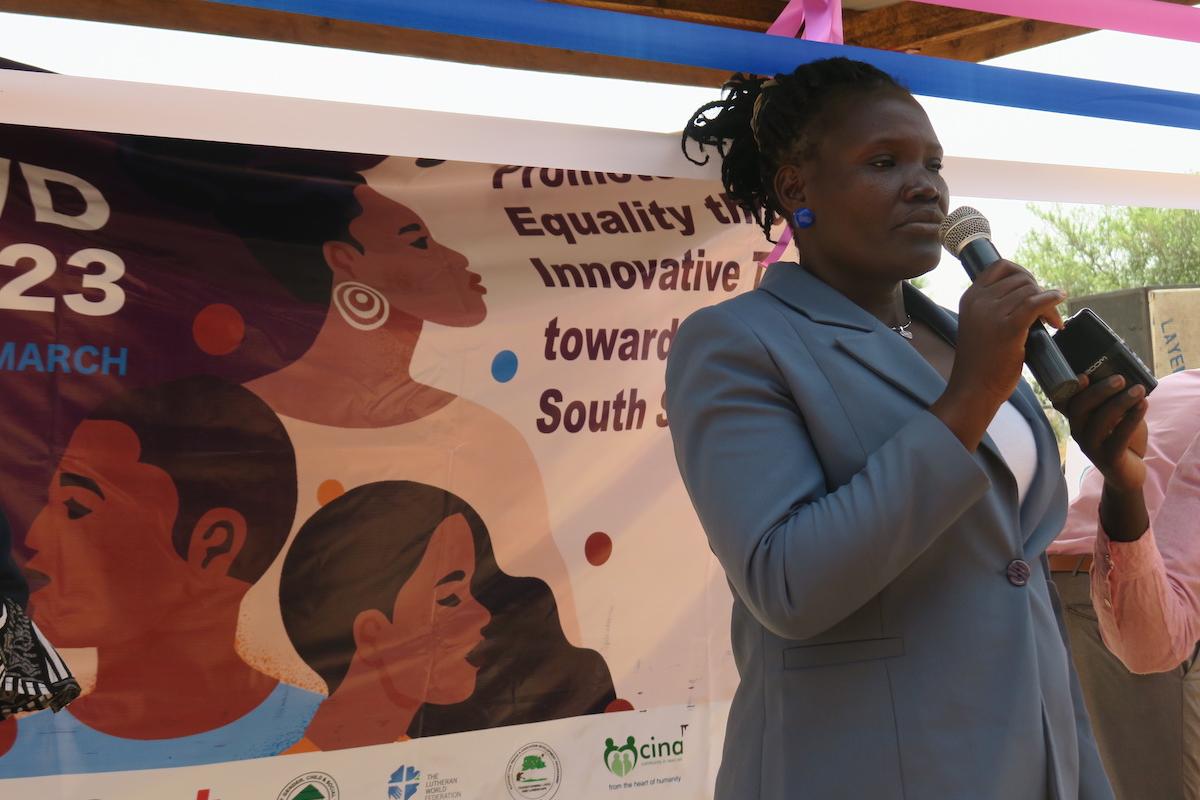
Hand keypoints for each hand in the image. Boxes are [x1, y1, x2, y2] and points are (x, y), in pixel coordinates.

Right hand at [932, 260, 1064, 449]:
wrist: (974, 390)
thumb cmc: (981, 363)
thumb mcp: (979, 326)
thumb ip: (994, 308)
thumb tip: (1029, 295)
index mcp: (970, 298)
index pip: (1000, 266)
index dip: (1022, 272)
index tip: (1033, 289)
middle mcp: (978, 301)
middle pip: (1020, 278)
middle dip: (1039, 291)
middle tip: (1046, 314)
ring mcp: (991, 314)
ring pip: (1031, 290)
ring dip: (1049, 302)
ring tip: (1052, 322)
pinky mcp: (1008, 328)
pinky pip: (1036, 303)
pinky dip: (1052, 299)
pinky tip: (1060, 299)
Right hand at [1056, 372, 1149, 540]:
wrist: (1128, 473)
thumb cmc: (1121, 439)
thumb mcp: (1115, 417)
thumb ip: (1112, 401)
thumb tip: (1124, 374)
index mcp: (1077, 419)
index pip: (1063, 402)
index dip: (1069, 389)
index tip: (1085, 375)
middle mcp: (1078, 432)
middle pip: (1080, 408)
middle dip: (1100, 391)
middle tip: (1121, 378)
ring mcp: (1091, 446)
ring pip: (1099, 421)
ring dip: (1120, 402)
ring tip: (1139, 390)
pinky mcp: (1108, 458)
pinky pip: (1118, 437)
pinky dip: (1132, 418)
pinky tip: (1144, 405)